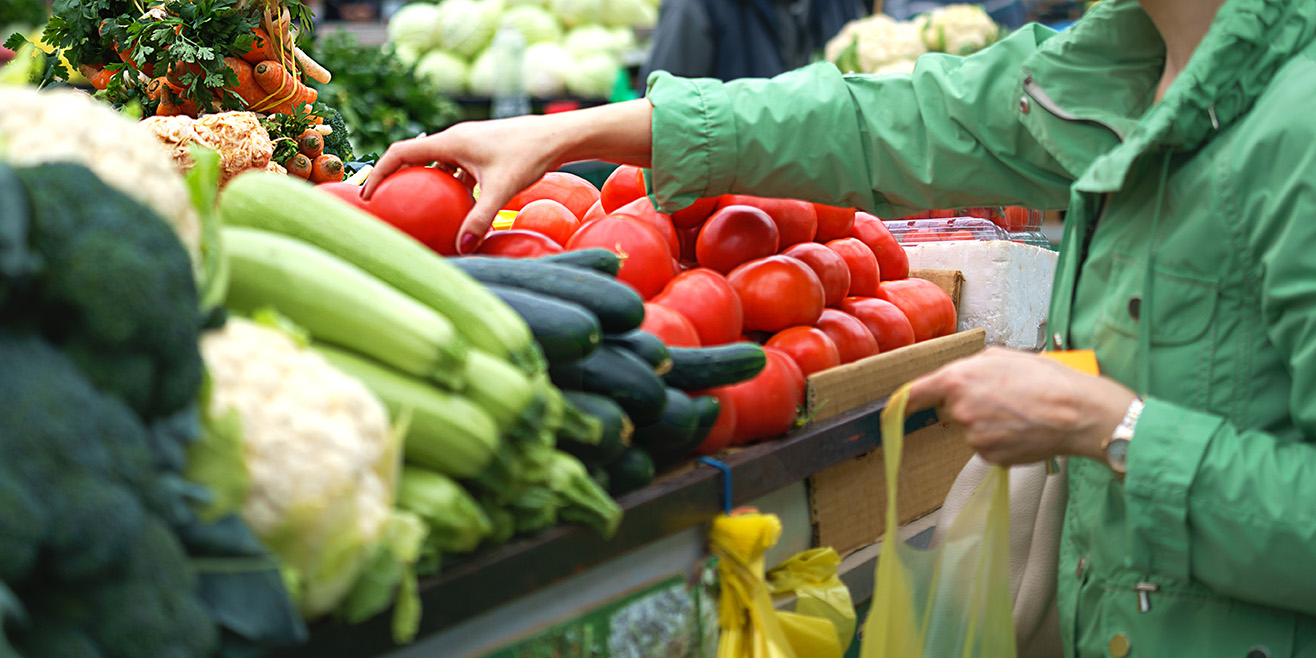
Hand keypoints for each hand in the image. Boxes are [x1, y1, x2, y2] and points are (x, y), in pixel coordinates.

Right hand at [361, 115, 560, 253]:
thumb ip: (481, 218)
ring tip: (417, 210)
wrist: (557, 136)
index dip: (380, 172)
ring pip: (437, 165)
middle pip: (415, 158)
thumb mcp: (502, 189)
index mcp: (450, 141)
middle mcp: (455, 140)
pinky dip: (450, 187)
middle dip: (398, 179)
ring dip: (425, 184)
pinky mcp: (482, 152)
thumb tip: (463, 247)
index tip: (368, 195)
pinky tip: (457, 209)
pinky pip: (456, 170)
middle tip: (386, 205)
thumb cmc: (529, 155)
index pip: (401, 153)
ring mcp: (469, 145)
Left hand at [906, 347, 1136, 465]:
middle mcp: (960, 410)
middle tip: (1003, 397)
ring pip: (972, 429)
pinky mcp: (989, 456)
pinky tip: (1022, 429)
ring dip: (988, 423)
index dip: (906, 399)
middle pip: (952, 410)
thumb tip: (960, 375)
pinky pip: (987, 446)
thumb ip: (971, 366)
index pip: (917, 392)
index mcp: (958, 380)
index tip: (898, 405)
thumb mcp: (1002, 356)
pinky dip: (1001, 440)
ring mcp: (974, 437)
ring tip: (1019, 412)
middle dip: (971, 404)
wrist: (1076, 412)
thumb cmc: (1045, 379)